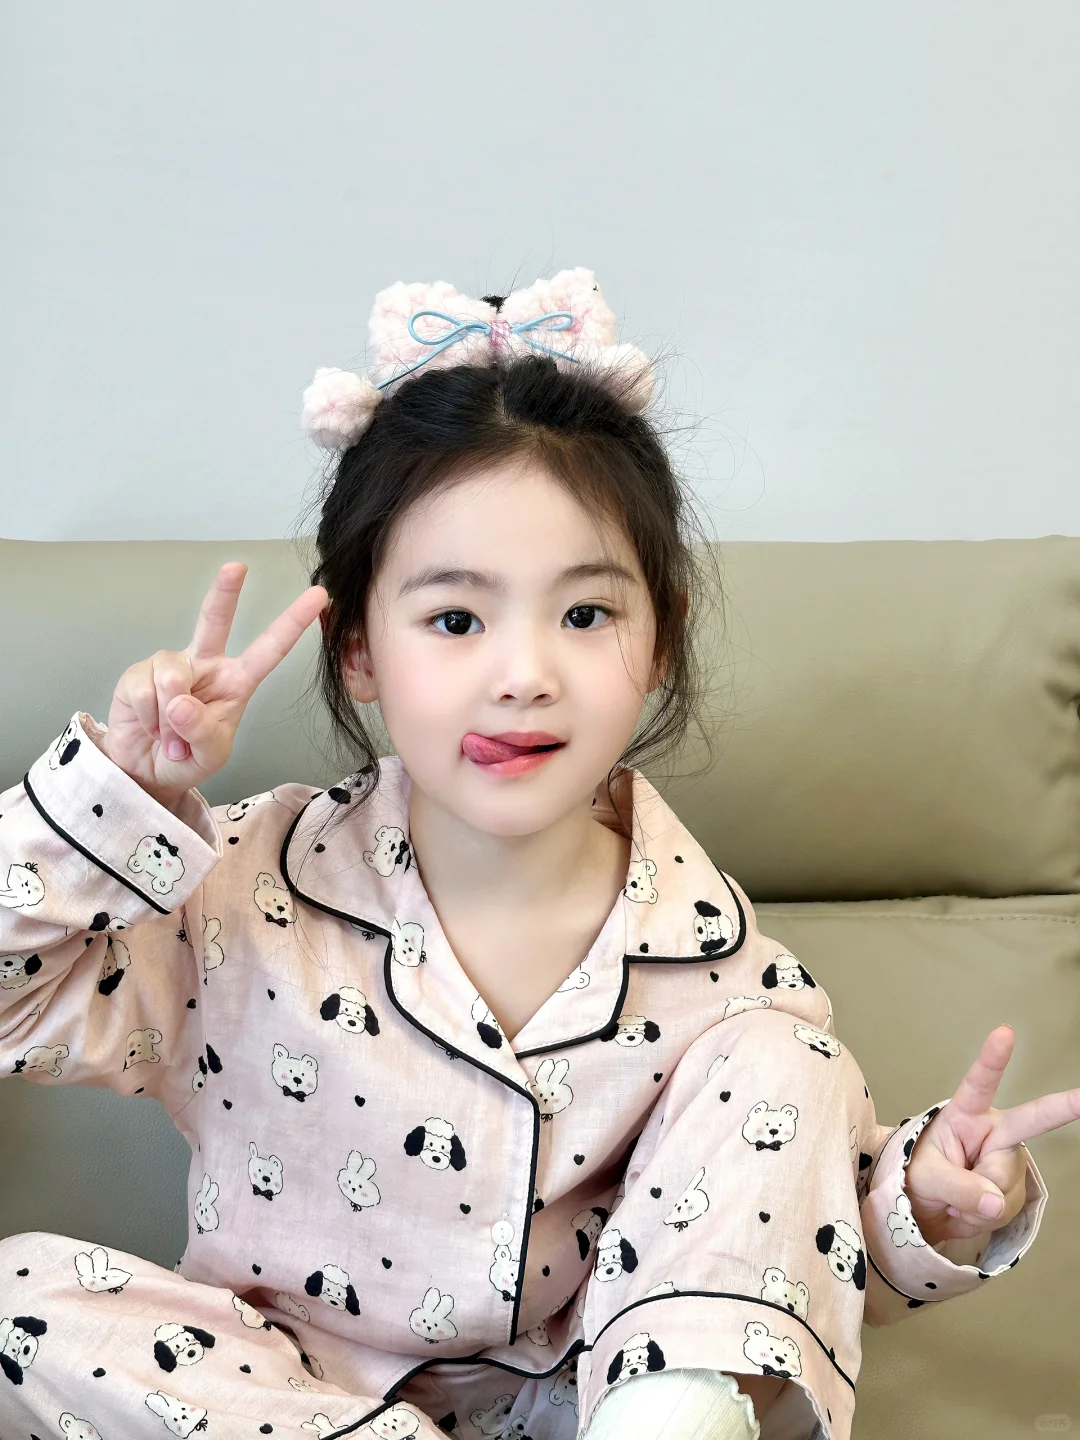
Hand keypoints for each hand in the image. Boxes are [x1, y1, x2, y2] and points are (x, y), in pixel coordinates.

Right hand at [103, 562, 327, 806]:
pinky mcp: (137, 674)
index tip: (318, 597)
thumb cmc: (188, 759)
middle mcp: (205, 665)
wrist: (146, 772)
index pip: (268, 650)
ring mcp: (170, 666)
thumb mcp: (209, 755)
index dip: (292, 623)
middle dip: (224, 593)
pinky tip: (149, 729)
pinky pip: (143, 691)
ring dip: (168, 718)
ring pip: (171, 675)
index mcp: (236, 682)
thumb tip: (179, 701)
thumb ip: (201, 731)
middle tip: (236, 567)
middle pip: (214, 621)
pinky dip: (147, 719)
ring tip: (170, 740)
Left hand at [903, 1024, 1079, 1246]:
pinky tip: (968, 1209)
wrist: (925, 1204)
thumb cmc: (920, 1172)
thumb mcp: (926, 1176)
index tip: (1004, 1033)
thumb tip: (995, 1202)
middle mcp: (993, 1132)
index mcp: (964, 1115)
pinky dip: (982, 1218)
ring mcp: (1007, 1159)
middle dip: (1062, 1108)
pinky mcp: (1012, 1186)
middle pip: (1025, 1129)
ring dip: (977, 1205)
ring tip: (956, 1197)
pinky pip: (1005, 1210)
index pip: (979, 1083)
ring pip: (1005, 1188)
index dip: (993, 1059)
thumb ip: (957, 1187)